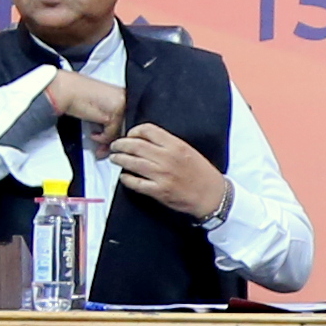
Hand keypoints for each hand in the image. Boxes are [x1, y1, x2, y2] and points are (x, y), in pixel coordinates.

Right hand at [41, 69, 127, 143]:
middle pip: (125, 126)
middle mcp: (125, 98)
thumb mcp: (100, 106)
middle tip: (103, 149)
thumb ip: (109, 119)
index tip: (110, 141)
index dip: (118, 132)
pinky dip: (101, 138)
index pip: (127, 119)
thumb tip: (113, 137)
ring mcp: (121, 106)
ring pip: (119, 132)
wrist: (66, 90)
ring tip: (95, 139)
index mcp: (124, 94)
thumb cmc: (77, 96)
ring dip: (107, 141)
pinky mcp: (113, 114)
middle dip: (114, 140)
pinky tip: (92, 134)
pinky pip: (111, 134)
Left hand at [107, 124, 229, 219]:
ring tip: (115, 158)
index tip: (130, 135)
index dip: (134, 131)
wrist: (211, 195)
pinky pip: (136, 183)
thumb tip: (146, 140)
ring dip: (120, 159)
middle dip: (121, 144)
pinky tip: (124, 176)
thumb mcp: (188, 150)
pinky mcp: (159, 191)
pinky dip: (127, 178)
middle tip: (115, 146)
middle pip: (135, 145)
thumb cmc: (202, 173)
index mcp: (175, 145)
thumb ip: (168, 144)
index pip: (148, 130)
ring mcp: (162, 175)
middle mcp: (167, 158)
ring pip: (132, 163)